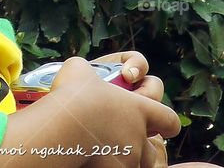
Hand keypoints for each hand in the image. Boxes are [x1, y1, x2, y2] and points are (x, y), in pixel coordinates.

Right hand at [49, 58, 179, 166]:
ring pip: (136, 163)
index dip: (165, 121)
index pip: (169, 119)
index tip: (156, 122)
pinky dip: (107, 163)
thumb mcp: (79, 69)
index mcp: (139, 109)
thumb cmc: (71, 94)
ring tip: (100, 148)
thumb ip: (91, 71)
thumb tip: (85, 71)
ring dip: (123, 157)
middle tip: (114, 137)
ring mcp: (129, 158)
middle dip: (137, 145)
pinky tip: (90, 158)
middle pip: (151, 149)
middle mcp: (139, 136)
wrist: (59, 127)